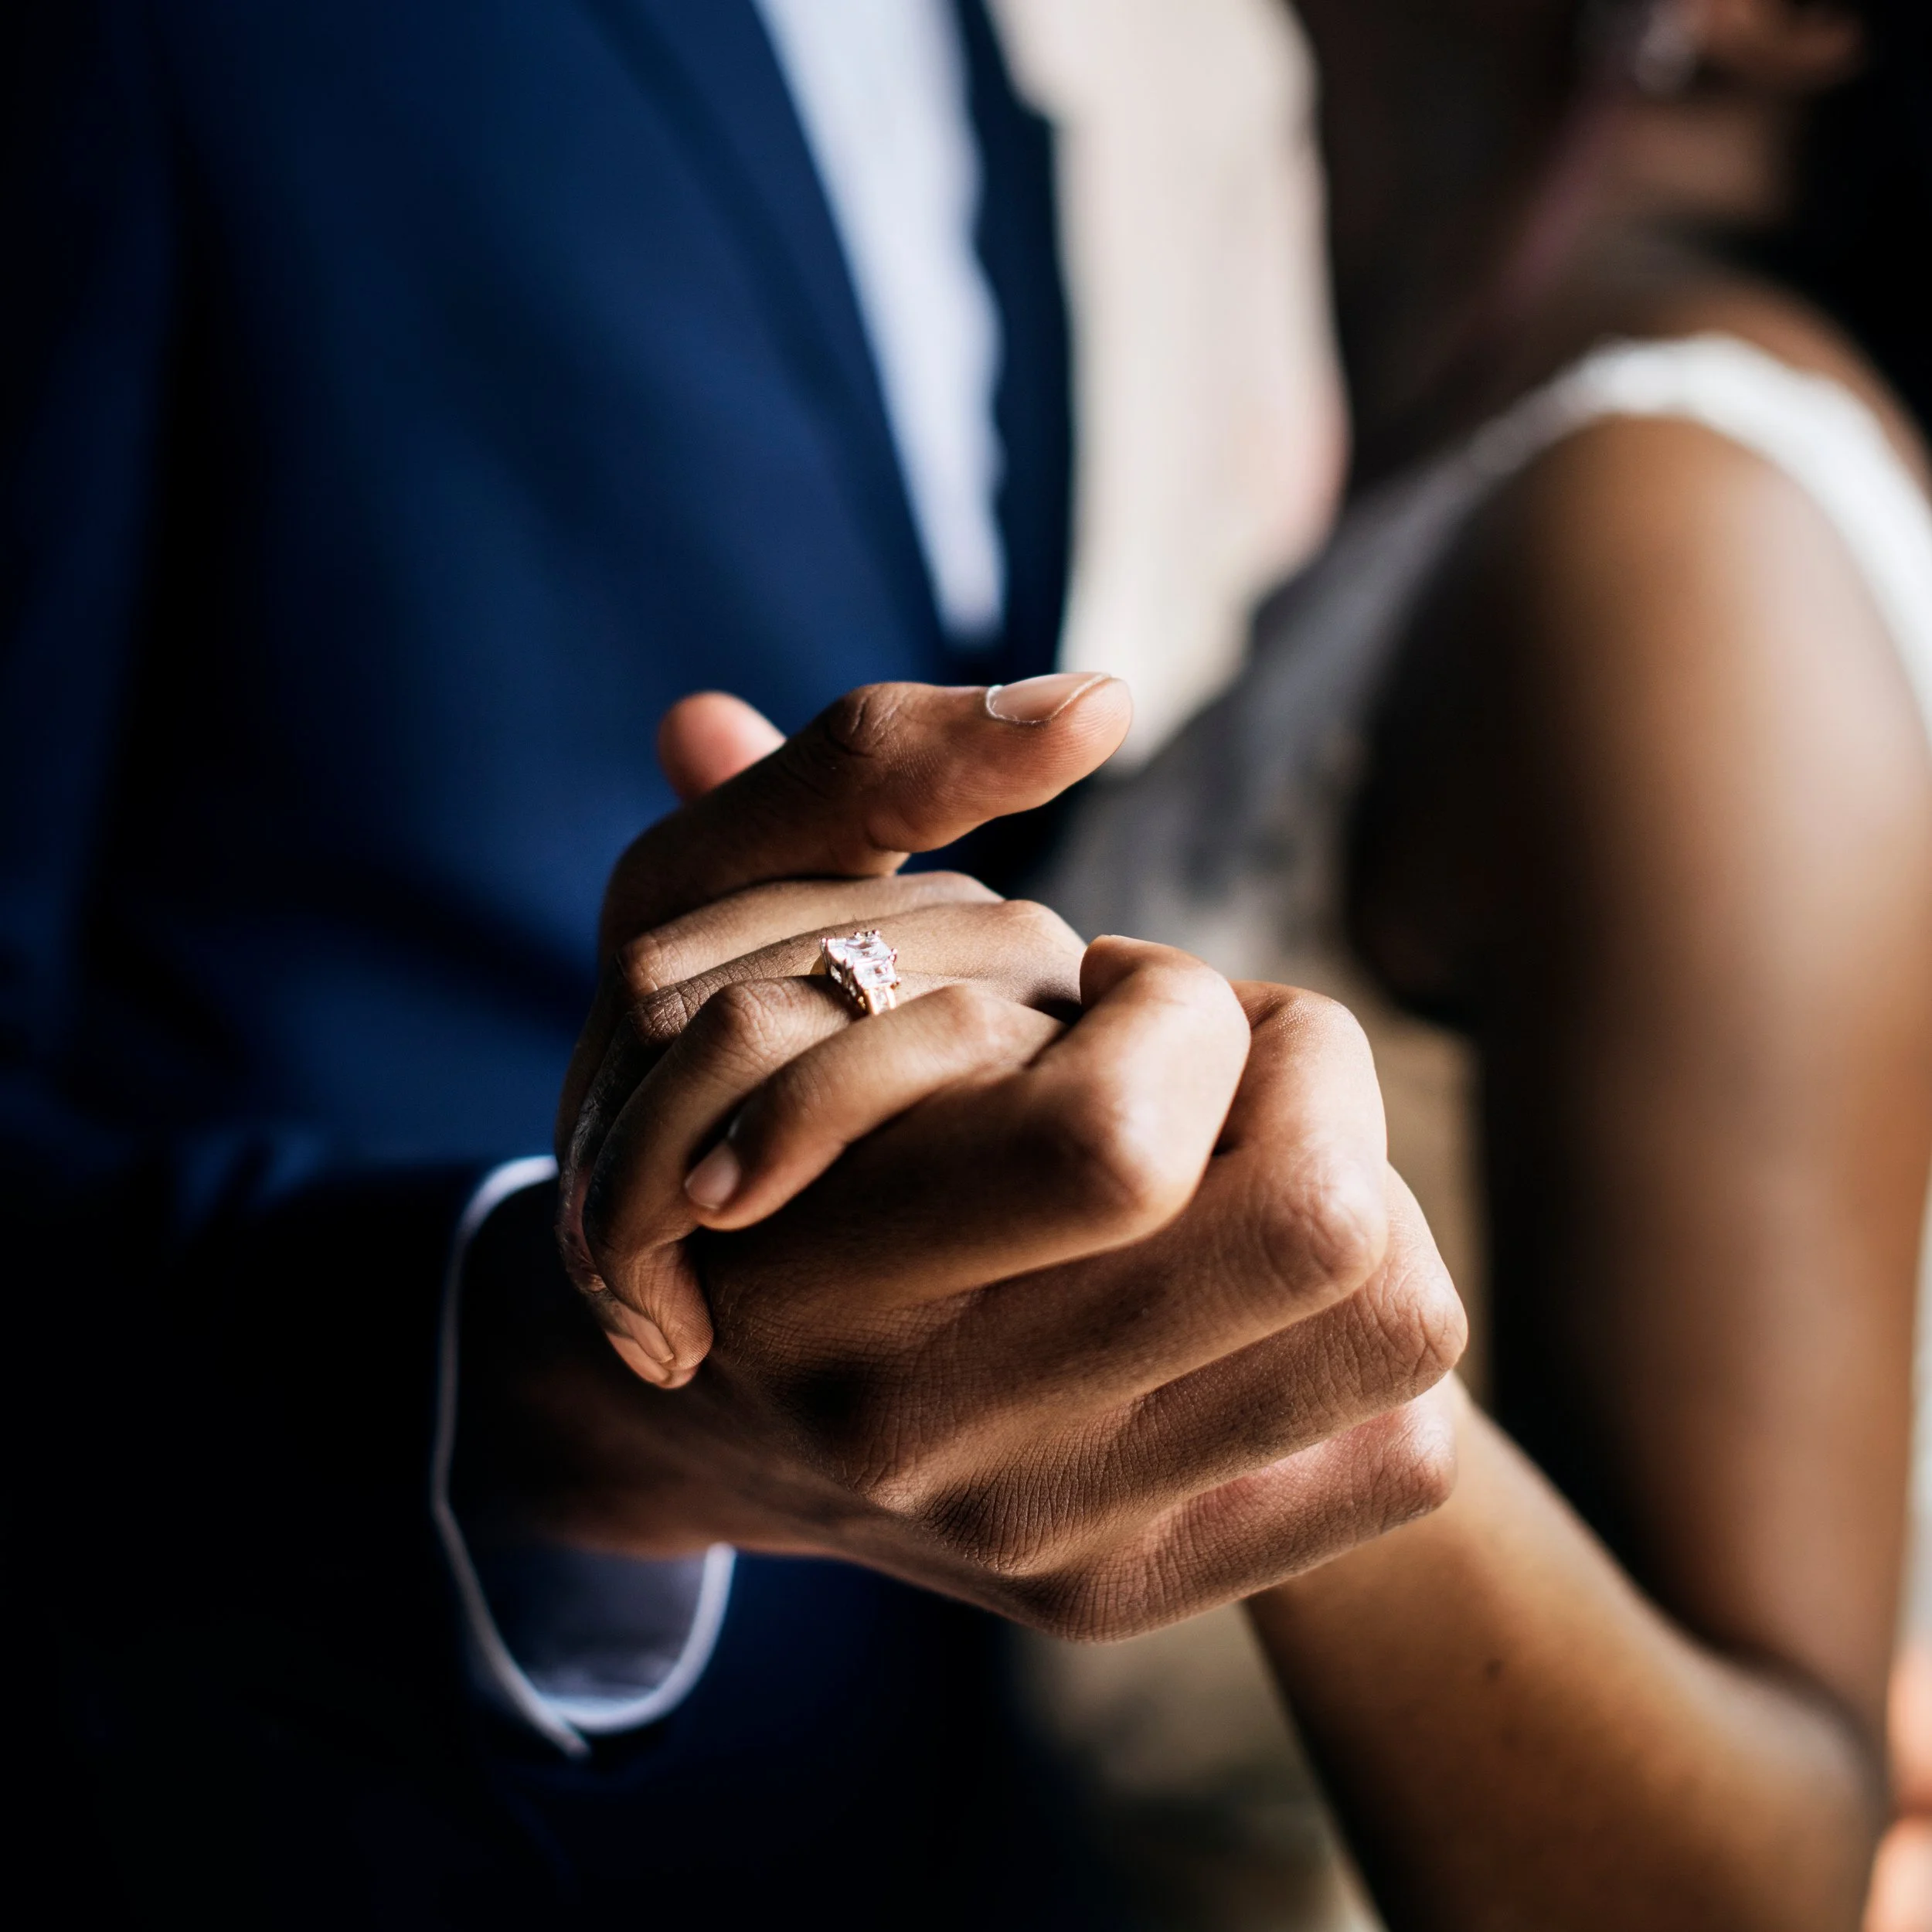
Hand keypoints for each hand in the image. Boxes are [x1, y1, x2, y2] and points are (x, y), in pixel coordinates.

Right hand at [471, 676, 1467, 1637]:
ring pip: (1401, 1323)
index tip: (1105, 984)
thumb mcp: (711, 915)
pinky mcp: (1148, 1586)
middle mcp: (947, 1446)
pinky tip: (1241, 1273)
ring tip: (1225, 1157)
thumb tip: (1092, 701)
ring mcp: (1061, 1542)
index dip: (1174, 1007)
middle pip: (1323, 1234)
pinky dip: (1369, 1315)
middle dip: (1306, 1071)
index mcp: (822, 1282)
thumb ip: (860, 771)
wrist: (702, 1421)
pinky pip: (1411, 1443)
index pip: (1120, 1144)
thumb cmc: (717, 1127)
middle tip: (1201, 1053)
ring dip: (1355, 1181)